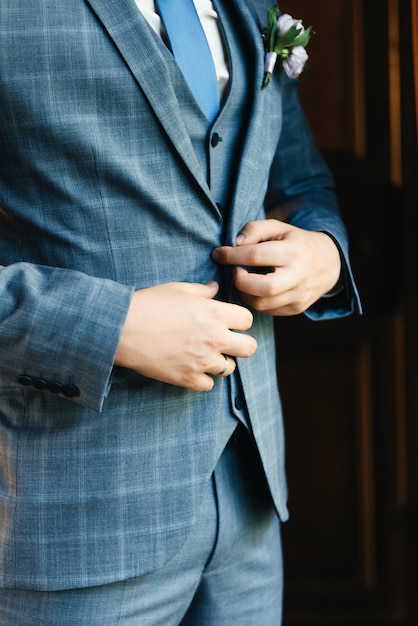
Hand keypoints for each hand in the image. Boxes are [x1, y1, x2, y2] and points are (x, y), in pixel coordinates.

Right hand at [114, 281, 256, 391]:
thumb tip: (215, 289)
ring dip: (220, 362)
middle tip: (228, 342)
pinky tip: (192, 368)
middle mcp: (215, 338)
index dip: (240, 321)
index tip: (230, 322)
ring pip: (229, 368)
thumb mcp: (178, 289)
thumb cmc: (149, 304)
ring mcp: (203, 361)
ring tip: (205, 355)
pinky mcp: (188, 378)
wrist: (123, 328)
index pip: (248, 320)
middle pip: (249, 348)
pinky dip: (203, 379)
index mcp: (216, 313)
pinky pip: (209, 385)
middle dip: (241, 344)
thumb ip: (202, 291)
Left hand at [212, 219, 341, 315]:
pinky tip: (255, 289)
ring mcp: (298, 296)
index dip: (231, 255)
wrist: (329, 263)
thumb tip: (236, 243)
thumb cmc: (295, 242)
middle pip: (261, 288)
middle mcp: (298, 276)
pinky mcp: (296, 309)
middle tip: (236, 271)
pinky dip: (256, 301)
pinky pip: (267, 311)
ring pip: (261, 304)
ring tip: (244, 280)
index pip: (255, 255)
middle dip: (240, 281)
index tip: (218, 254)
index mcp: (293, 252)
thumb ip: (255, 229)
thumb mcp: (279, 228)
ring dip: (244, 293)